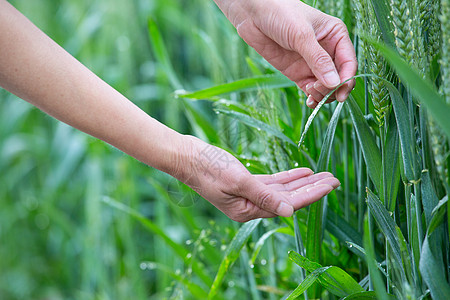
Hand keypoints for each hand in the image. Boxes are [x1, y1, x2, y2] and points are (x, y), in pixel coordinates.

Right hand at [173, 136, 339, 221]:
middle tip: (335, 180)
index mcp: (247, 211)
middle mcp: (250, 206)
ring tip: (324, 175)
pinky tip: (302, 171)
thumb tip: (290, 212)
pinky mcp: (246, 182)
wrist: (185, 156)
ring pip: (282, 190)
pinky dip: (287, 177)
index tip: (330, 185)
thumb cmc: (207, 167)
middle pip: (288, 199)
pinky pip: (272, 182)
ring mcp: (248, 194)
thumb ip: (264, 196)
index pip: (287, 204)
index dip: (310, 194)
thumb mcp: (237, 181)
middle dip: (312, 189)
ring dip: (302, 182)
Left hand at [214, 0, 356, 107]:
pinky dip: (312, 97)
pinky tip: (309, 101)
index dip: (346, 79)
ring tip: (311, 93)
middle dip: (332, 88)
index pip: (348, 62)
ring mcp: (312, 63)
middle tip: (318, 90)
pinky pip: (310, 89)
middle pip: (338, 77)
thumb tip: (334, 83)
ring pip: (325, 86)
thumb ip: (318, 60)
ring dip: (322, 94)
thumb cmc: (281, 13)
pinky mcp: (297, 72)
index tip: (340, 92)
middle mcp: (327, 51)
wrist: (253, 14)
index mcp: (335, 36)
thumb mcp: (301, 35)